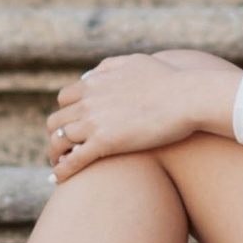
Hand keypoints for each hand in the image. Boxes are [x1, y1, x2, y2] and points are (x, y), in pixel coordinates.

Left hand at [45, 50, 242, 178]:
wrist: (187, 97)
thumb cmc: (168, 80)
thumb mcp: (134, 62)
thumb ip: (109, 67)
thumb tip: (89, 76)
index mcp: (95, 82)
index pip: (64, 99)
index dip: (65, 114)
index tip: (70, 126)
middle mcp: (89, 101)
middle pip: (56, 121)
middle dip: (56, 136)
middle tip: (62, 150)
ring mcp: (94, 122)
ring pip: (59, 141)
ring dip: (55, 154)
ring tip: (59, 166)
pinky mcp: (104, 143)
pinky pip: (73, 160)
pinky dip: (62, 171)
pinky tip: (59, 181)